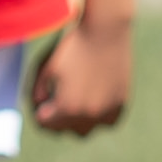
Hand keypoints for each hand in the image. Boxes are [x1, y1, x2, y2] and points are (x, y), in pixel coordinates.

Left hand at [31, 18, 133, 137]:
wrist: (106, 31)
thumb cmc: (74, 47)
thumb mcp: (49, 68)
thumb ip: (40, 90)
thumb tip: (40, 104)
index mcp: (67, 107)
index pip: (46, 124)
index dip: (41, 113)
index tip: (42, 106)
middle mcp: (88, 113)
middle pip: (67, 130)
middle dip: (58, 121)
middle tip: (57, 107)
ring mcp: (107, 110)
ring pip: (87, 130)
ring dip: (79, 122)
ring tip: (76, 107)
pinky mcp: (121, 102)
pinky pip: (107, 122)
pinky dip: (99, 117)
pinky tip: (94, 104)